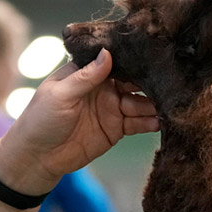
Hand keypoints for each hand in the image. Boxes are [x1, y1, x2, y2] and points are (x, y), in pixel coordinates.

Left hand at [0, 49, 158, 194]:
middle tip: (172, 79)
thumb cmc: (40, 120)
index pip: (116, 60)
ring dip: (156, 103)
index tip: (155, 54)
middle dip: (152, 80)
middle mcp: (104, 87)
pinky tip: (164, 120)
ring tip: (173, 102)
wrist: (37, 158)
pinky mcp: (117, 129)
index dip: (134, 58)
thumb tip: (107, 53)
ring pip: (141, 102)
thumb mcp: (60, 94)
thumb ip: (85, 76)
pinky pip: (139, 123)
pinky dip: (152, 122)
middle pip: (134, 80)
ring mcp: (112, 108)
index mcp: (87, 72)